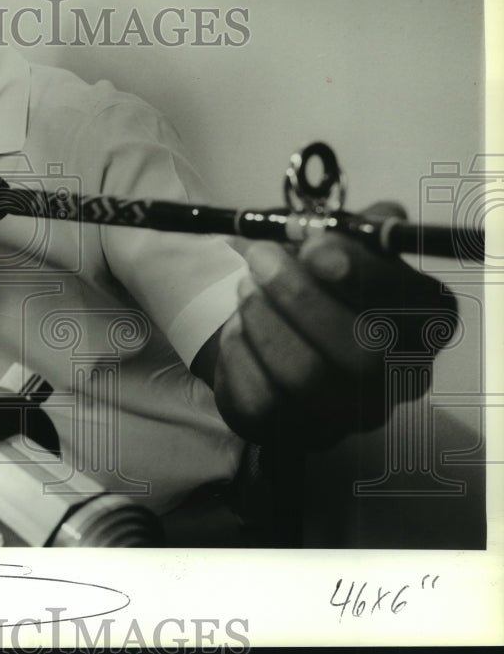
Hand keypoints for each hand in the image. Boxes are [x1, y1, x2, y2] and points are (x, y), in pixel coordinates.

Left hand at [213, 203, 457, 448]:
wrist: (272, 333)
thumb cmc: (318, 284)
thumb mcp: (340, 245)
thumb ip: (346, 231)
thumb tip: (327, 239)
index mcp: (425, 323)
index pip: (420, 308)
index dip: (364, 275)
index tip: (314, 246)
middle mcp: (399, 380)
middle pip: (363, 354)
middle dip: (301, 297)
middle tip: (261, 257)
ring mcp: (348, 416)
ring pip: (305, 375)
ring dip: (264, 318)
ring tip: (246, 286)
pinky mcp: (293, 433)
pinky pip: (259, 395)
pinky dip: (239, 349)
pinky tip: (239, 328)